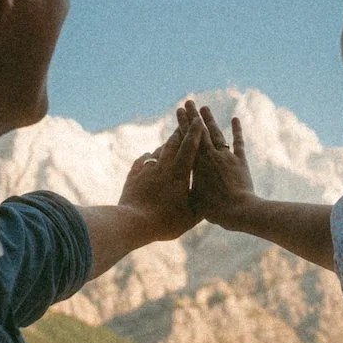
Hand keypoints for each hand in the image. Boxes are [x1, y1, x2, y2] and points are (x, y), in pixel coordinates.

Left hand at [117, 104, 205, 241]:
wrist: (132, 223)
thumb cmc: (165, 222)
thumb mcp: (190, 217)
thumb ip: (201, 203)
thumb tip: (210, 197)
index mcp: (179, 173)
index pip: (189, 147)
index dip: (194, 132)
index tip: (198, 120)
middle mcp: (163, 167)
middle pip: (172, 143)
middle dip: (180, 131)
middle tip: (185, 122)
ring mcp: (146, 170)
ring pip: (158, 151)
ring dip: (166, 144)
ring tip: (171, 141)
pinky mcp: (133, 176)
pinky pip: (142, 160)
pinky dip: (148, 156)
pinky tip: (149, 156)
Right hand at [186, 103, 256, 229]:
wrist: (238, 210)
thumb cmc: (214, 209)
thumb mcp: (194, 199)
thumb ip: (186, 188)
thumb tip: (173, 187)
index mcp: (197, 164)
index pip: (187, 139)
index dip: (182, 124)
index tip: (178, 111)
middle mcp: (210, 156)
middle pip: (200, 132)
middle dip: (193, 116)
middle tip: (189, 101)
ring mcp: (226, 157)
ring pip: (216, 134)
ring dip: (210, 120)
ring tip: (205, 107)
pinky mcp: (240, 161)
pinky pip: (238, 143)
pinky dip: (237, 131)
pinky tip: (235, 119)